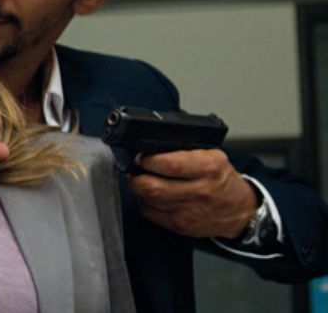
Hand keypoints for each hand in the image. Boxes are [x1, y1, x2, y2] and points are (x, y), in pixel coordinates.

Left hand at [126, 148, 257, 238]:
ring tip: (139, 179)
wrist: (241, 210)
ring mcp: (190, 212)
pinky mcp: (181, 226)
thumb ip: (186, 151)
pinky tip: (147, 195)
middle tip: (133, 169)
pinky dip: (144, 202)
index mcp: (209, 168)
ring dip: (138, 188)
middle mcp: (200, 191)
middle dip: (136, 176)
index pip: (171, 165)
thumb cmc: (223, 180)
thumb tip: (153, 148)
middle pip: (154, 186)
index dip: (149, 160)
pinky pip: (150, 213)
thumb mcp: (213, 156)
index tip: (141, 156)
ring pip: (149, 200)